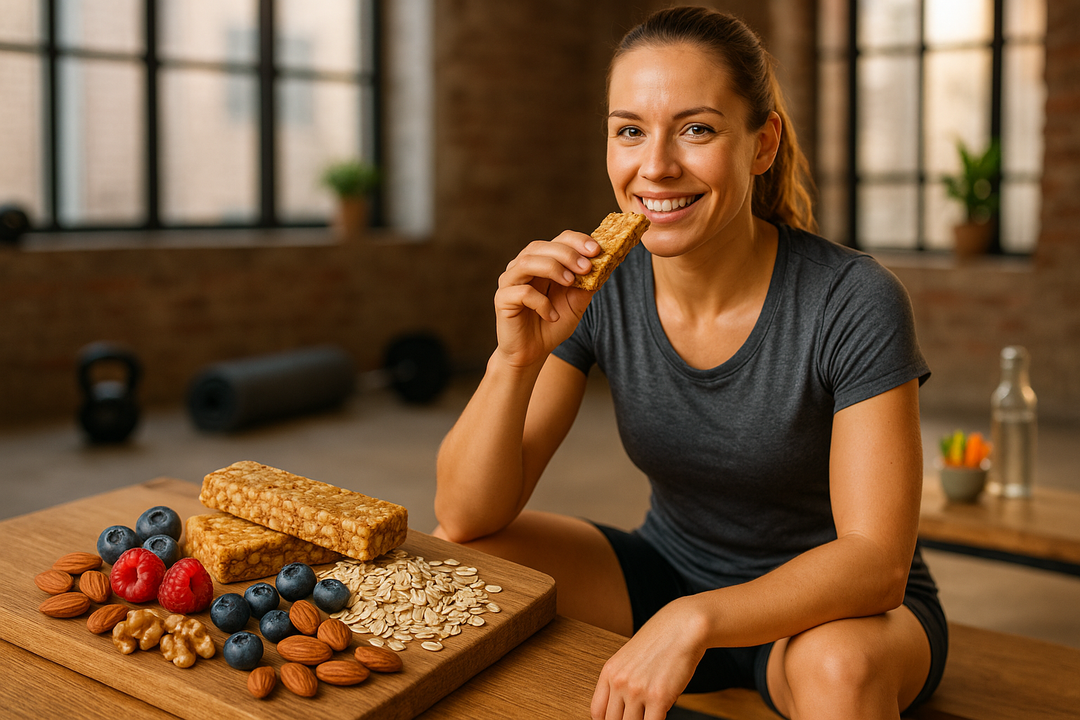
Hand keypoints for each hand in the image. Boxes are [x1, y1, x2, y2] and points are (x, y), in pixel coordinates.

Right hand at [493, 230, 597, 367]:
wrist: (531, 353)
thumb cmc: (552, 325)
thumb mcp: (576, 304)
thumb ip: (586, 285)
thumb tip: (603, 266)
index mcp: (541, 262)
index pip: (557, 240)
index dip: (577, 241)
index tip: (596, 249)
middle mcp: (522, 267)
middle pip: (541, 247)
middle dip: (567, 254)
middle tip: (587, 266)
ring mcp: (510, 281)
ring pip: (528, 262)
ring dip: (553, 268)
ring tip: (571, 283)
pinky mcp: (502, 299)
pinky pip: (522, 292)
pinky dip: (541, 302)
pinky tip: (552, 316)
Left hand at [590, 599, 707, 719]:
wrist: (683, 626)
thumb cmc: (660, 640)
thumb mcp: (630, 658)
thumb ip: (622, 680)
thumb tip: (621, 707)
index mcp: (609, 671)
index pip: (596, 711)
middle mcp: (620, 681)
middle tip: (637, 717)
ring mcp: (637, 690)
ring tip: (650, 713)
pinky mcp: (659, 697)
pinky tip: (660, 714)